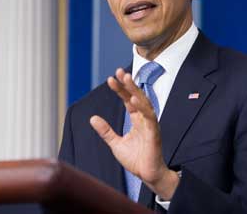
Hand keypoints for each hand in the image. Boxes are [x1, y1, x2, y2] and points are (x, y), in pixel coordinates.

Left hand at [90, 68, 179, 199]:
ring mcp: (150, 124)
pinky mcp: (154, 132)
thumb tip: (93, 118)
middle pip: (135, 96)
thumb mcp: (116, 143)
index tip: (110, 79)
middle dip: (128, 84)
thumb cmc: (136, 159)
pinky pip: (149, 116)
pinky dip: (142, 107)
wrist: (147, 175)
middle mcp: (144, 118)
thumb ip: (106, 131)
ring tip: (126, 79)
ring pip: (143, 102)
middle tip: (119, 71)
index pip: (127, 100)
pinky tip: (134, 99)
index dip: (119, 89)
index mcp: (136, 119)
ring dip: (135, 90)